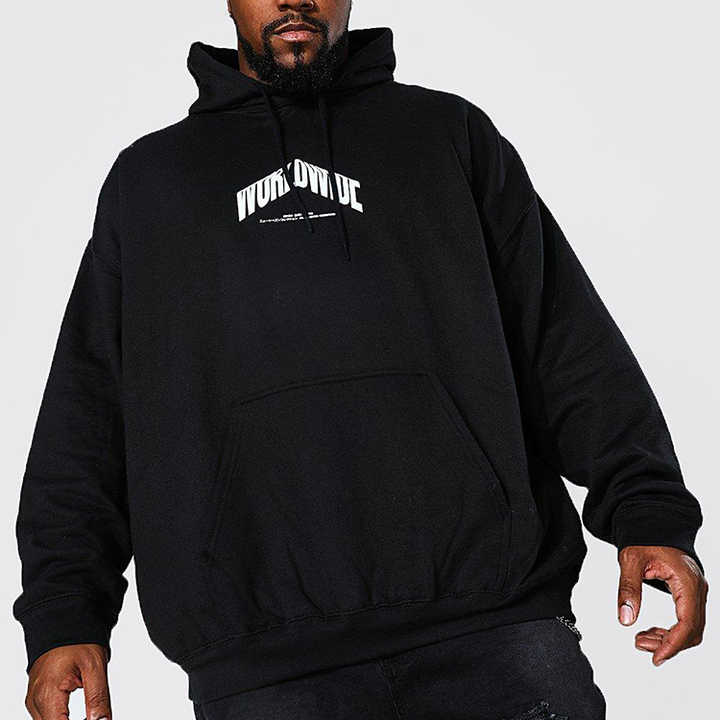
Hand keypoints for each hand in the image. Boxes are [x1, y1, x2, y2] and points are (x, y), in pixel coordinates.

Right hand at [24, 643, 110, 719]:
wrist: (64, 622)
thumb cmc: (78, 640)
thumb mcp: (95, 667)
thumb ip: (98, 698)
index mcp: (48, 693)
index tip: (93, 719)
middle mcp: (35, 700)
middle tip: (94, 714)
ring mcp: (33, 699)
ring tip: (89, 713)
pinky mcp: (36, 698)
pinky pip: (46, 717)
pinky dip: (61, 718)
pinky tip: (78, 714)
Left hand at [617, 545, 707, 665]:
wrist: (655, 524)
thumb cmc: (645, 538)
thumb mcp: (631, 560)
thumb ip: (628, 588)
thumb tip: (625, 620)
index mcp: (687, 582)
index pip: (687, 623)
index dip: (673, 644)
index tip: (656, 658)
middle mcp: (698, 589)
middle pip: (692, 630)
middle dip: (667, 644)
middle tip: (639, 644)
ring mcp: (697, 592)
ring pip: (691, 628)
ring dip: (668, 639)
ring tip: (640, 640)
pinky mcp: (690, 594)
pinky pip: (686, 619)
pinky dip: (670, 630)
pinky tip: (650, 631)